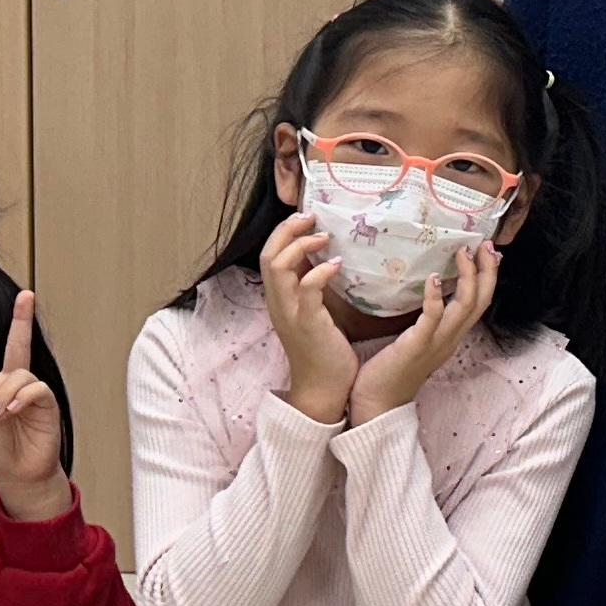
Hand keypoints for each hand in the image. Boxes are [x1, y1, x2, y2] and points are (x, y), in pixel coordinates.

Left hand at [0, 292, 74, 524]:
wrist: (19, 477)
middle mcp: (8, 386)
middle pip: (15, 346)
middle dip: (21, 320)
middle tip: (27, 296)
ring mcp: (28, 393)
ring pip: (17, 373)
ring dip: (4, 392)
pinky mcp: (45, 403)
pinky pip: (34, 387)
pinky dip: (21, 397)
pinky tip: (13, 411)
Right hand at [259, 211, 357, 424]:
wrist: (324, 390)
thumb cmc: (325, 350)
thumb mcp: (314, 312)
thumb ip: (313, 287)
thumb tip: (327, 257)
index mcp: (279, 299)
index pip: (268, 255)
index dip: (283, 232)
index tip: (306, 218)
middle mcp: (278, 304)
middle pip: (267, 255)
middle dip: (287, 230)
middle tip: (311, 216)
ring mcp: (291, 314)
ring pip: (278, 267)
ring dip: (300, 245)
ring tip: (324, 236)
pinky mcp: (308, 324)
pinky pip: (306, 290)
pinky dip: (320, 271)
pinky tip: (337, 263)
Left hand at [347, 247, 498, 426]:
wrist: (377, 405)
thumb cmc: (390, 371)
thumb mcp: (417, 341)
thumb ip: (428, 320)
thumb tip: (430, 292)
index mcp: (452, 337)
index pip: (480, 303)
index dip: (488, 277)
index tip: (487, 252)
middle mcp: (451, 339)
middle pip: (481, 301)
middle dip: (487, 271)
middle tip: (485, 245)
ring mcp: (436, 343)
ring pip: (465, 306)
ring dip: (468, 277)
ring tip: (463, 253)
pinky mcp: (417, 346)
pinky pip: (433, 318)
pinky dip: (436, 296)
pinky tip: (433, 277)